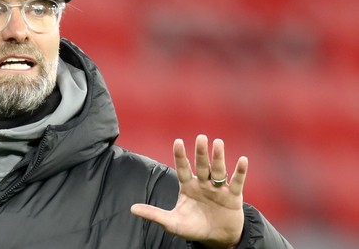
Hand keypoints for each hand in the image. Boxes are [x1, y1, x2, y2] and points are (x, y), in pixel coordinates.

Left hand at [130, 135, 247, 248]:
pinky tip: (243, 160)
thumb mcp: (172, 222)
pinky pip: (237, 182)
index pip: (182, 169)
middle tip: (201, 137)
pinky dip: (240, 172)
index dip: (180, 156)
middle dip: (200, 153)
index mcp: (188, 186)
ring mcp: (218, 189)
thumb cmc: (193, 227)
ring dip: (218, 157)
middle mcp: (203, 184)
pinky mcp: (233, 196)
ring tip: (218, 142)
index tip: (178, 141)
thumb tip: (132, 209)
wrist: (216, 238)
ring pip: (218, 170)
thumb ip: (154, 214)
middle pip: (201, 166)